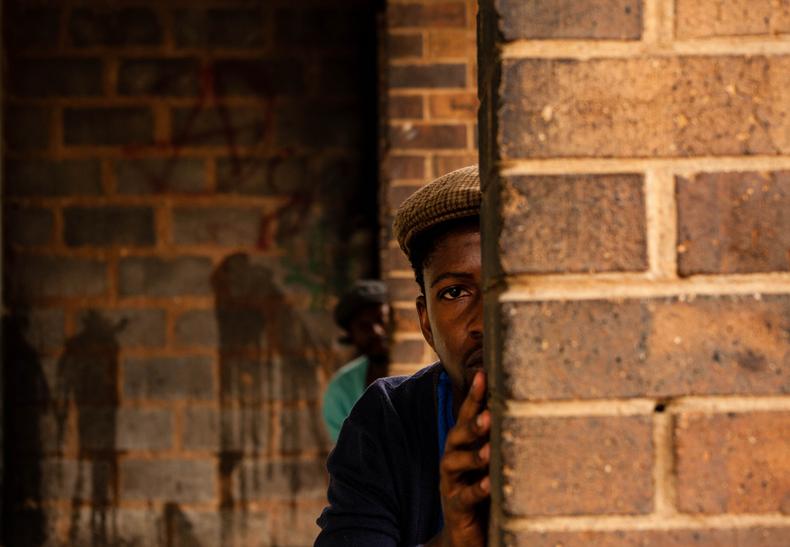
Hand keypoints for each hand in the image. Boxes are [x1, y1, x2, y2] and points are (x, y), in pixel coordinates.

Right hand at [431, 370, 489, 545]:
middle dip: (471, 424)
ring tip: (489, 451)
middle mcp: (451, 459)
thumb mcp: (488, 461)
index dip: (473, 396)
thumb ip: (495, 438)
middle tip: (489, 415)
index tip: (483, 374)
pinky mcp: (455, 507)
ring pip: (455, 463)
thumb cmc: (481, 490)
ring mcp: (450, 483)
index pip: (466, 415)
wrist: (465, 532)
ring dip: (473, 456)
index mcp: (461, 445)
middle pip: (457, 435)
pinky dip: (475, 489)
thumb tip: (521, 408)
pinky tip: (488, 484)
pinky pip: (464, 497)